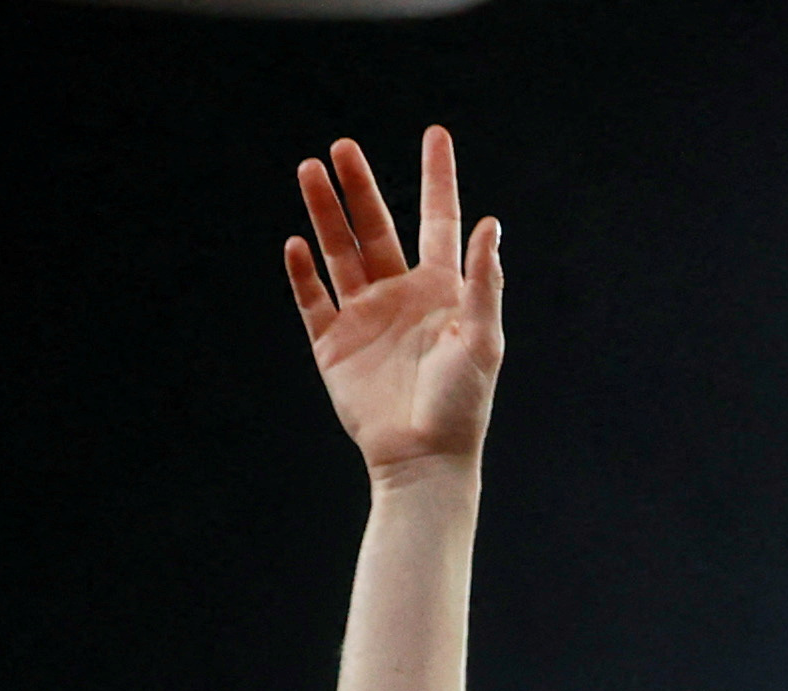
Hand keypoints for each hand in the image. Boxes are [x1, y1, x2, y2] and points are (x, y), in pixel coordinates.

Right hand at [289, 127, 504, 481]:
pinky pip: (313, 300)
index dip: (436, 177)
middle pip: (375, 227)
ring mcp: (364, 317)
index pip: (438, 220)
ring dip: (325, 213)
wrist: (423, 459)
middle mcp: (400, 295)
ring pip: (339, 252)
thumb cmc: (462, 405)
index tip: (434, 134)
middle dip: (359, 187)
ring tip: (310, 170)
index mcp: (441, 289)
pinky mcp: (333, 345)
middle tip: (342, 148)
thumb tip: (490, 225)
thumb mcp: (483, 340)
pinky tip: (297, 243)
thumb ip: (482, 282)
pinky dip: (303, 272)